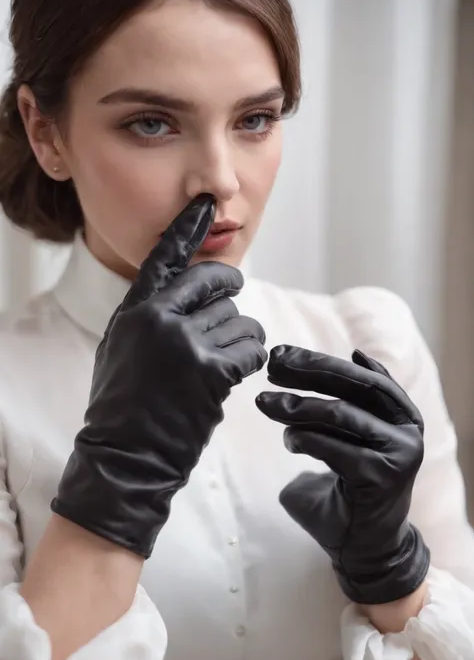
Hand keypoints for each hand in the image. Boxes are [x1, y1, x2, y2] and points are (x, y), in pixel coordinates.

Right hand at [52, 193, 267, 557]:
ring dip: (240, 336)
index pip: (166, 256)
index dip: (188, 227)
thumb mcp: (121, 347)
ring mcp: (185, 344)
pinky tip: (236, 371)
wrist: (124, 455)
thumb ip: (150, 315)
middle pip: (216, 281)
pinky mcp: (211, 373)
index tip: (206, 204)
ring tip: (223, 358)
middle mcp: (159, 318)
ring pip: (240, 318)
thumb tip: (184, 293)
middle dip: (230, 291)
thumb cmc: (122, 404)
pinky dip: (251, 358)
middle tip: (232, 303)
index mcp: (135, 309)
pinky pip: (251, 348)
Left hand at [256, 346, 429, 604]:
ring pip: (341, 413)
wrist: (363, 548)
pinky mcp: (382, 476)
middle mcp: (406, 429)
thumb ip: (346, 402)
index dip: (320, 361)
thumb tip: (337, 357)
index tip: (280, 353)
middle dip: (309, 371)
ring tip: (266, 403)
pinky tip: (288, 439)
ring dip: (297, 405)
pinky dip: (305, 438)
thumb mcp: (348, 438)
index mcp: (401, 413)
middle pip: (354, 386)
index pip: (361, 375)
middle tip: (271, 366)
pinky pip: (335, 446)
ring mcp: (399, 452)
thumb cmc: (350, 489)